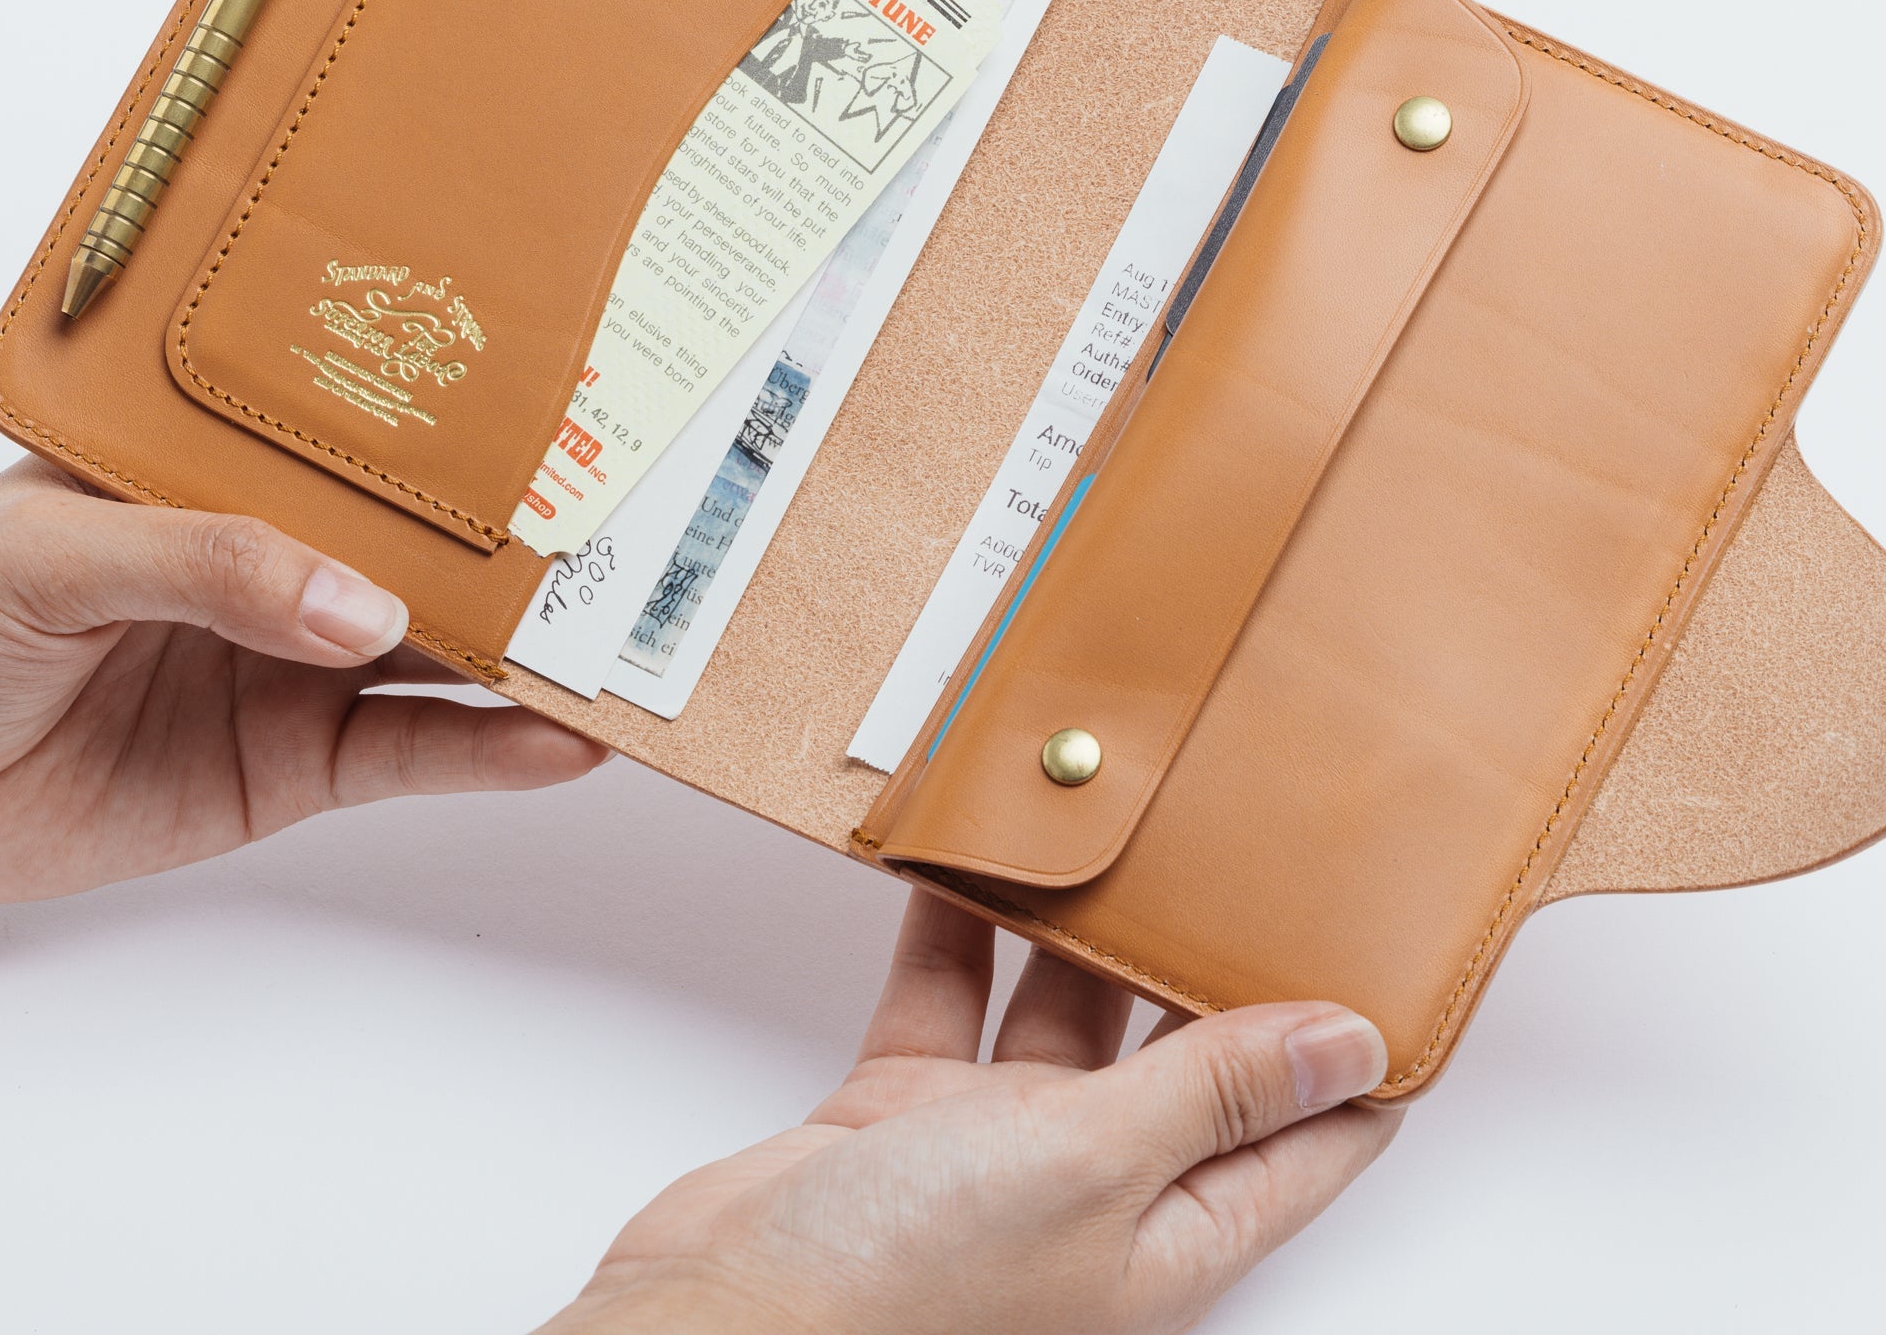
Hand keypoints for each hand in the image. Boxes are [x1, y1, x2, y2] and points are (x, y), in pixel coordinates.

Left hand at [0, 459, 604, 903]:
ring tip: (629, 639)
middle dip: (528, 540)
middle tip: (641, 531)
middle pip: (427, 543)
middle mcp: (278, 556)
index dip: (460, 429)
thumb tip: (362, 608)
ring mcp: (294, 660)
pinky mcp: (294, 762)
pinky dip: (491, 751)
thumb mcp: (54, 557)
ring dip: (533, 650)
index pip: (365, 438)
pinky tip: (562, 739)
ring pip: (442, 650)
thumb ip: (209, 564)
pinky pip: (411, 754)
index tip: (568, 417)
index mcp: (226, 467)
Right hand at [547, 890, 1400, 1334]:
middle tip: (1235, 844)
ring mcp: (991, 1150)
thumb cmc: (907, 1291)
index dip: (1353, 1058)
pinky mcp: (903, 1111)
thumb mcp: (1091, 1167)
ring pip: (1054, 1010)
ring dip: (1070, 927)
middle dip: (1201, 957)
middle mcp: (1091, 1191)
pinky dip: (955, 929)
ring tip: (1102, 824)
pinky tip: (966, 857)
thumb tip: (1348, 1045)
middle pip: (1176, 1055)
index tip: (1387, 954)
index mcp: (1170, 1237)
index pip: (1304, 1142)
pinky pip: (948, 996)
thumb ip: (1210, 1094)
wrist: (722, 1315)